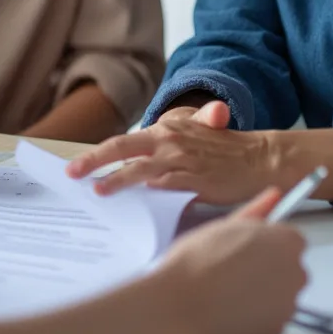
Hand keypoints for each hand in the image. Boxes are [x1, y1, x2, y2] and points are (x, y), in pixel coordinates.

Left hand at [66, 100, 271, 204]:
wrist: (259, 157)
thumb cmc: (223, 151)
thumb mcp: (190, 140)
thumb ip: (161, 153)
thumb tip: (132, 168)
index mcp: (165, 129)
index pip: (123, 141)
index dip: (98, 154)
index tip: (77, 166)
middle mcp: (169, 140)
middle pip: (122, 147)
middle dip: (94, 160)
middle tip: (73, 172)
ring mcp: (180, 160)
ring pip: (139, 169)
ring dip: (116, 180)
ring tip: (98, 191)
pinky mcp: (194, 180)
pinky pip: (165, 187)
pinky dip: (147, 194)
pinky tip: (134, 203)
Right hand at [158, 188, 305, 333]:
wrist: (179, 306)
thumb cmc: (198, 260)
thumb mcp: (225, 224)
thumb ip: (257, 210)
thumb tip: (274, 195)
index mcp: (287, 242)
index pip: (290, 239)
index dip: (265, 244)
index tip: (245, 249)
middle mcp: (296, 274)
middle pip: (288, 268)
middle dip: (268, 268)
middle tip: (233, 269)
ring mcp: (288, 307)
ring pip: (278, 296)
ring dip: (261, 294)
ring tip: (227, 292)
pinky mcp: (275, 333)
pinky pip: (269, 320)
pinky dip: (254, 317)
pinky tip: (228, 312)